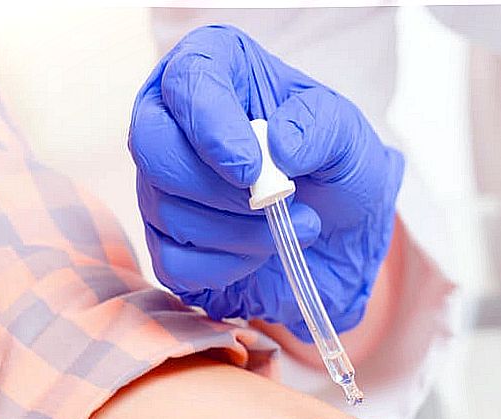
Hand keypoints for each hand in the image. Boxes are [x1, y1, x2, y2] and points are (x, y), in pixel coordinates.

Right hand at [129, 25, 403, 340]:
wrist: (344, 231)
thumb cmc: (337, 167)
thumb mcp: (348, 136)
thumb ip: (321, 127)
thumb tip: (279, 146)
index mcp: (216, 71)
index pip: (187, 80)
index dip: (211, 126)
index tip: (250, 169)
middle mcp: (175, 121)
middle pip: (152, 147)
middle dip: (216, 188)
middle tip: (277, 202)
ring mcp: (162, 184)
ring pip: (167, 211)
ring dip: (240, 232)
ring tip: (297, 225)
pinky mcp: (167, 241)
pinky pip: (173, 262)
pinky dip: (226, 267)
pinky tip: (262, 253)